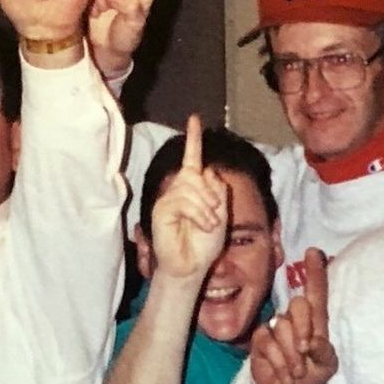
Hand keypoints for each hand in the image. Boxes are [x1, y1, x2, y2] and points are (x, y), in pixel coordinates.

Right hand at [150, 114, 227, 280]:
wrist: (192, 265)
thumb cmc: (205, 243)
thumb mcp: (222, 213)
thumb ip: (217, 189)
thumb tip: (205, 170)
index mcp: (194, 188)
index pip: (192, 158)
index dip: (193, 139)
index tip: (194, 119)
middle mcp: (179, 189)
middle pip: (194, 173)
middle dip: (210, 193)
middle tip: (215, 215)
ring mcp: (168, 199)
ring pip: (190, 186)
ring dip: (206, 207)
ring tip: (209, 224)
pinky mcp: (162, 210)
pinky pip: (182, 200)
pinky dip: (198, 213)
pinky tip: (202, 225)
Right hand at [249, 247, 336, 383]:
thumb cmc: (310, 375)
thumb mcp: (326, 367)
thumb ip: (324, 353)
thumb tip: (312, 341)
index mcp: (315, 322)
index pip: (316, 294)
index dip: (315, 273)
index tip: (313, 252)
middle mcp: (295, 319)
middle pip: (299, 305)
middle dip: (303, 329)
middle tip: (304, 352)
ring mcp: (276, 327)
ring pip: (282, 327)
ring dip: (291, 355)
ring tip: (296, 372)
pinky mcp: (261, 339)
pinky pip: (267, 342)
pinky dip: (279, 362)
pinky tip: (285, 375)